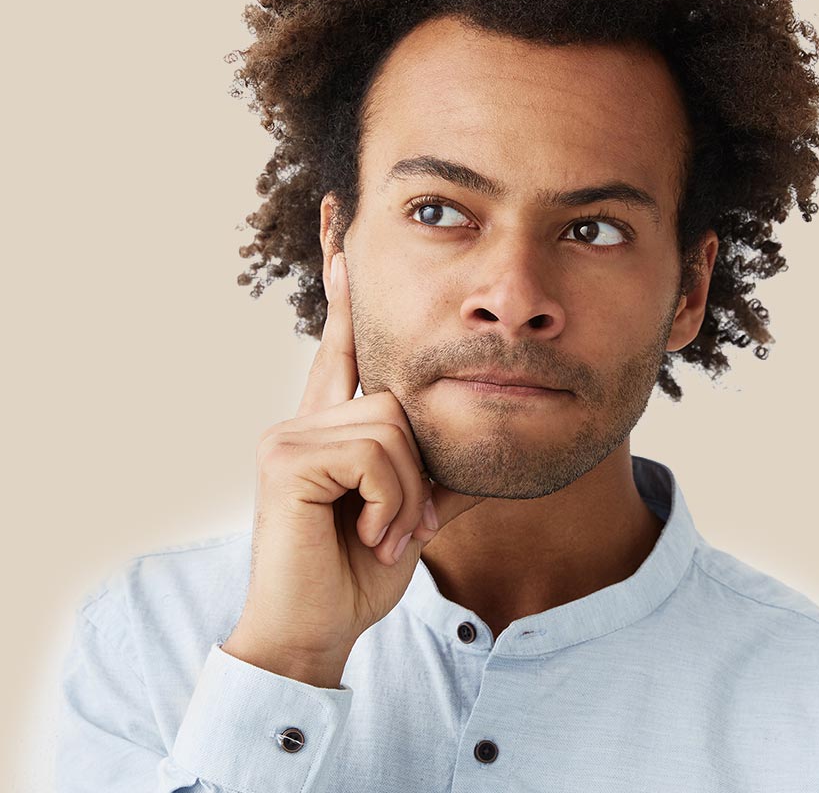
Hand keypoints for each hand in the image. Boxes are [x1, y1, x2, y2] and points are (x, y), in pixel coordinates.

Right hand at [222, 251, 482, 686]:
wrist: (315, 629)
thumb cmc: (357, 571)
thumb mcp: (413, 511)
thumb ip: (441, 469)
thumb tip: (490, 435)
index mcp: (331, 422)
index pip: (341, 342)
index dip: (344, 289)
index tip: (342, 230)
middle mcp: (305, 417)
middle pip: (400, 399)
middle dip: (415, 474)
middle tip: (395, 528)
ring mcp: (290, 433)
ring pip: (395, 426)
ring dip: (406, 496)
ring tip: (382, 535)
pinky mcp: (288, 458)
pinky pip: (378, 454)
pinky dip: (390, 503)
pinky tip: (366, 535)